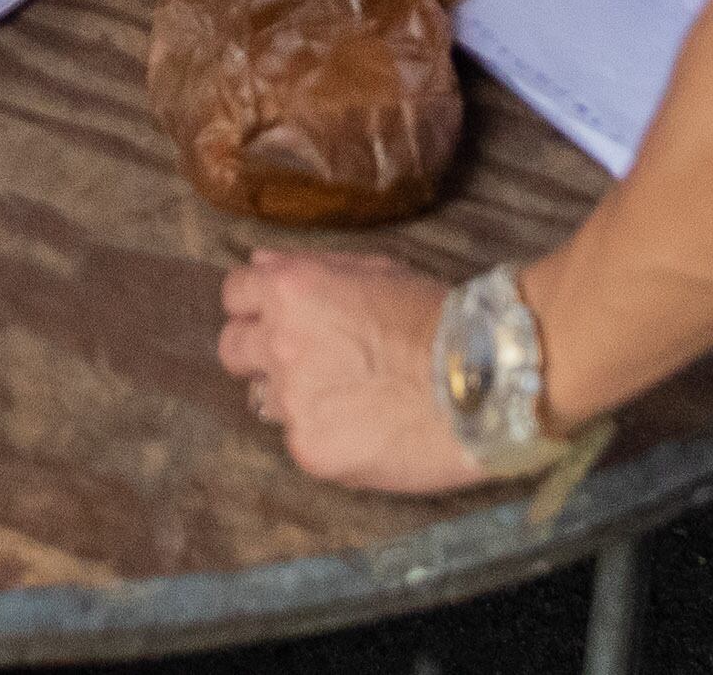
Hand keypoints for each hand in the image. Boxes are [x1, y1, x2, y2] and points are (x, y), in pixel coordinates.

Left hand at [217, 249, 478, 492]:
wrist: (481, 383)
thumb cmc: (438, 318)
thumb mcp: (377, 270)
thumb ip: (311, 267)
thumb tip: (262, 263)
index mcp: (291, 291)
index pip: (236, 293)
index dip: (257, 302)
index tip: (277, 313)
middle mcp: (279, 343)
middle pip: (232, 348)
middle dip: (258, 350)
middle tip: (303, 358)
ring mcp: (291, 401)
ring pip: (263, 398)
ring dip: (292, 394)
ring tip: (346, 395)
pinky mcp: (309, 449)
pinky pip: (299, 437)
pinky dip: (324, 433)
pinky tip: (365, 426)